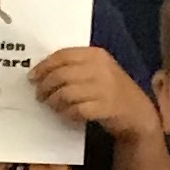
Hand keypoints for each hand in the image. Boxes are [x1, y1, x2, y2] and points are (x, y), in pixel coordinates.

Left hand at [32, 46, 158, 143]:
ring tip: (52, 106)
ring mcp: (104, 88)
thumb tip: (42, 72)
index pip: (63, 55)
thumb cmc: (110, 91)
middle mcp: (101, 68)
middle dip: (45, 86)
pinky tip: (67, 115)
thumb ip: (74, 68)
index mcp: (96, 55)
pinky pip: (76, 109)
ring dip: (54, 102)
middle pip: (61, 74)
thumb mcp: (97, 71)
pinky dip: (67, 114)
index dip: (44, 66)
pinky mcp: (105, 107)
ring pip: (66, 93)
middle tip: (39, 95)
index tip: (32, 77)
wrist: (137, 112)